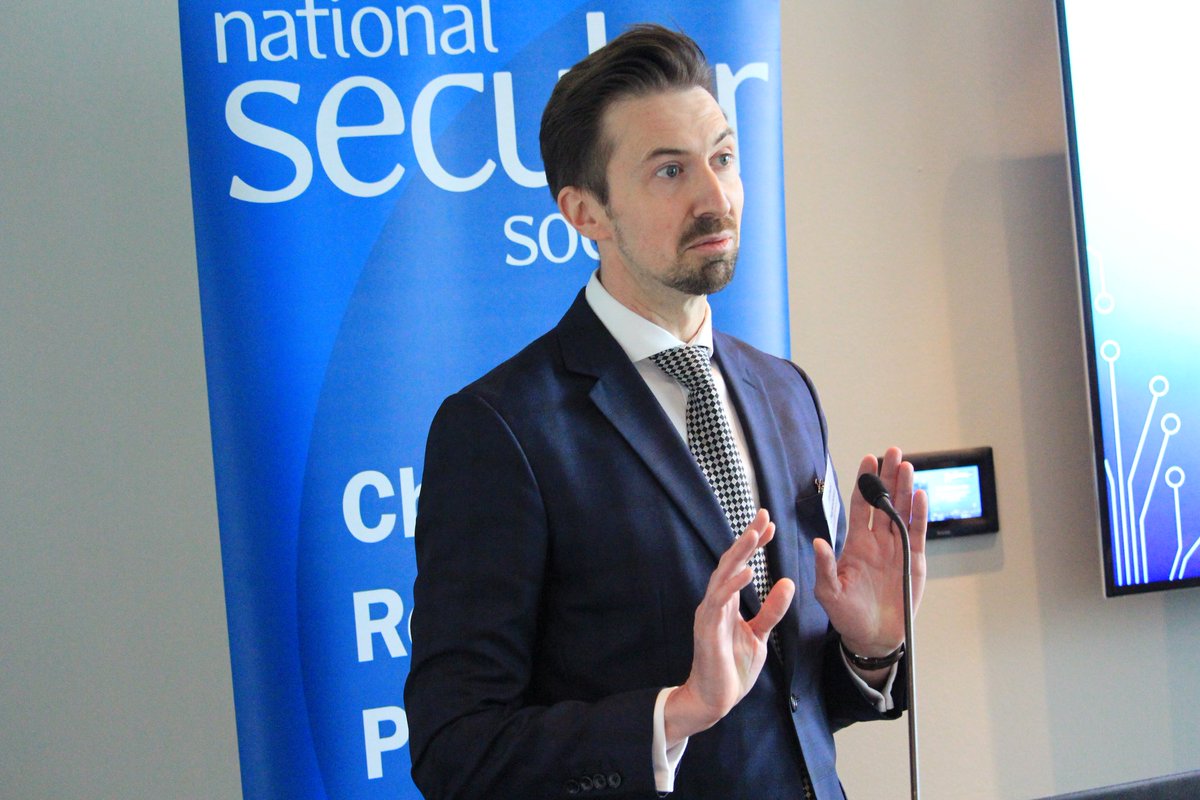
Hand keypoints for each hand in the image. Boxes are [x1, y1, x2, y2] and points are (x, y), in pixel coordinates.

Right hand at [664, 509, 795, 744]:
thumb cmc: (732, 668)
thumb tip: (788, 582)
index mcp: (727, 602)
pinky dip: (732, 585)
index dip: (754, 544)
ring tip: (754, 534)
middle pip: (730, 562)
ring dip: (739, 554)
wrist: (715, 699)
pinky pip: (719, 602)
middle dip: (747, 538)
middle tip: (763, 515)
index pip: (741, 565)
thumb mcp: (760, 635)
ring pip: (723, 575)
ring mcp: (709, 613)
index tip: (769, 524)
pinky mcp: (707, 629)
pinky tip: (746, 572)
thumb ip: (772, 610)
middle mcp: (716, 602)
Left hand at [813, 447, 927, 666]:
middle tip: (893, 452)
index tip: (868, 460)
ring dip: (906, 490)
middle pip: (885, 502)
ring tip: (908, 466)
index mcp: (856, 544)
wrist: (872, 637)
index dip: (865, 483)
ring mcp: (897, 550)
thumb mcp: (828, 593)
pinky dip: (920, 515)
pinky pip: (917, 534)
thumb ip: (824, 568)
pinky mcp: (914, 563)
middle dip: (889, 477)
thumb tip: (818, 542)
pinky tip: (921, 495)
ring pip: (903, 513)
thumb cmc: (846, 616)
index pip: (862, 506)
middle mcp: (878, 542)